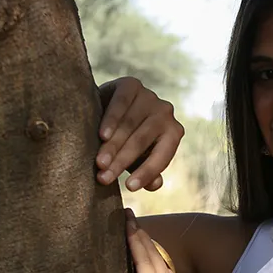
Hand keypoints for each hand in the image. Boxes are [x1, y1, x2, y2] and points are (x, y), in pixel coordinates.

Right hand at [96, 77, 184, 192]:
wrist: (107, 107)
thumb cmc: (127, 140)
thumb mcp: (137, 158)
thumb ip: (147, 170)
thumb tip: (155, 184)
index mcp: (173, 133)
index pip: (161, 157)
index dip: (146, 173)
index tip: (129, 188)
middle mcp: (165, 113)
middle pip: (141, 141)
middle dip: (121, 162)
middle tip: (104, 178)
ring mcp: (149, 96)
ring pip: (129, 125)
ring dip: (112, 146)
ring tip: (99, 163)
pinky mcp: (131, 84)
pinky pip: (121, 104)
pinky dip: (111, 120)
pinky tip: (102, 135)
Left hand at [125, 209, 193, 272]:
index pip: (159, 264)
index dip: (146, 246)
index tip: (133, 230)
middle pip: (155, 254)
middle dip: (140, 234)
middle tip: (127, 215)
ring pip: (150, 254)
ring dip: (136, 235)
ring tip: (125, 218)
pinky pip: (144, 263)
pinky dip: (135, 246)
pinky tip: (126, 233)